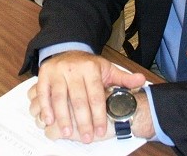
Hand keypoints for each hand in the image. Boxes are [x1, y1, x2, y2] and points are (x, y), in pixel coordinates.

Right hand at [28, 50, 145, 142]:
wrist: (68, 49)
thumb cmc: (89, 66)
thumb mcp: (107, 69)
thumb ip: (124, 79)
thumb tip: (143, 80)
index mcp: (91, 68)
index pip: (96, 95)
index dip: (99, 115)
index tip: (100, 132)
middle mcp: (74, 68)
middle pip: (79, 98)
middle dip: (83, 120)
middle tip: (87, 138)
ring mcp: (58, 70)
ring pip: (60, 97)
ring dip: (63, 117)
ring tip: (68, 133)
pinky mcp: (44, 73)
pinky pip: (44, 92)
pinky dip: (46, 107)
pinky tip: (49, 120)